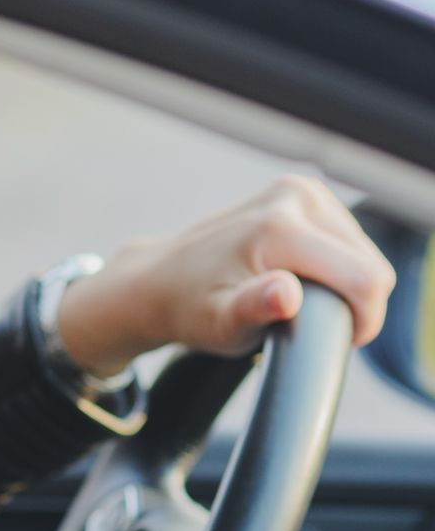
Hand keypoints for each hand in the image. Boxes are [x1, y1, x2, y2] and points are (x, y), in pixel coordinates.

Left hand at [55, 175, 395, 375]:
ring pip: (363, 251)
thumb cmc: (190, 308)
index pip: (365, 279)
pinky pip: (347, 239)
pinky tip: (300, 278)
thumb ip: (255, 309)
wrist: (160, 279)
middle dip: (351, 302)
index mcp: (280, 227)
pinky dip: (335, 265)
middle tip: (305, 321)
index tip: (338, 341)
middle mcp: (294, 196)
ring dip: (344, 283)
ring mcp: (300, 189)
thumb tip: (285, 296)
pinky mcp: (304, 192)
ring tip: (297, 300)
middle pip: (369, 263)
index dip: (363, 320)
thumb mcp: (219, 323)